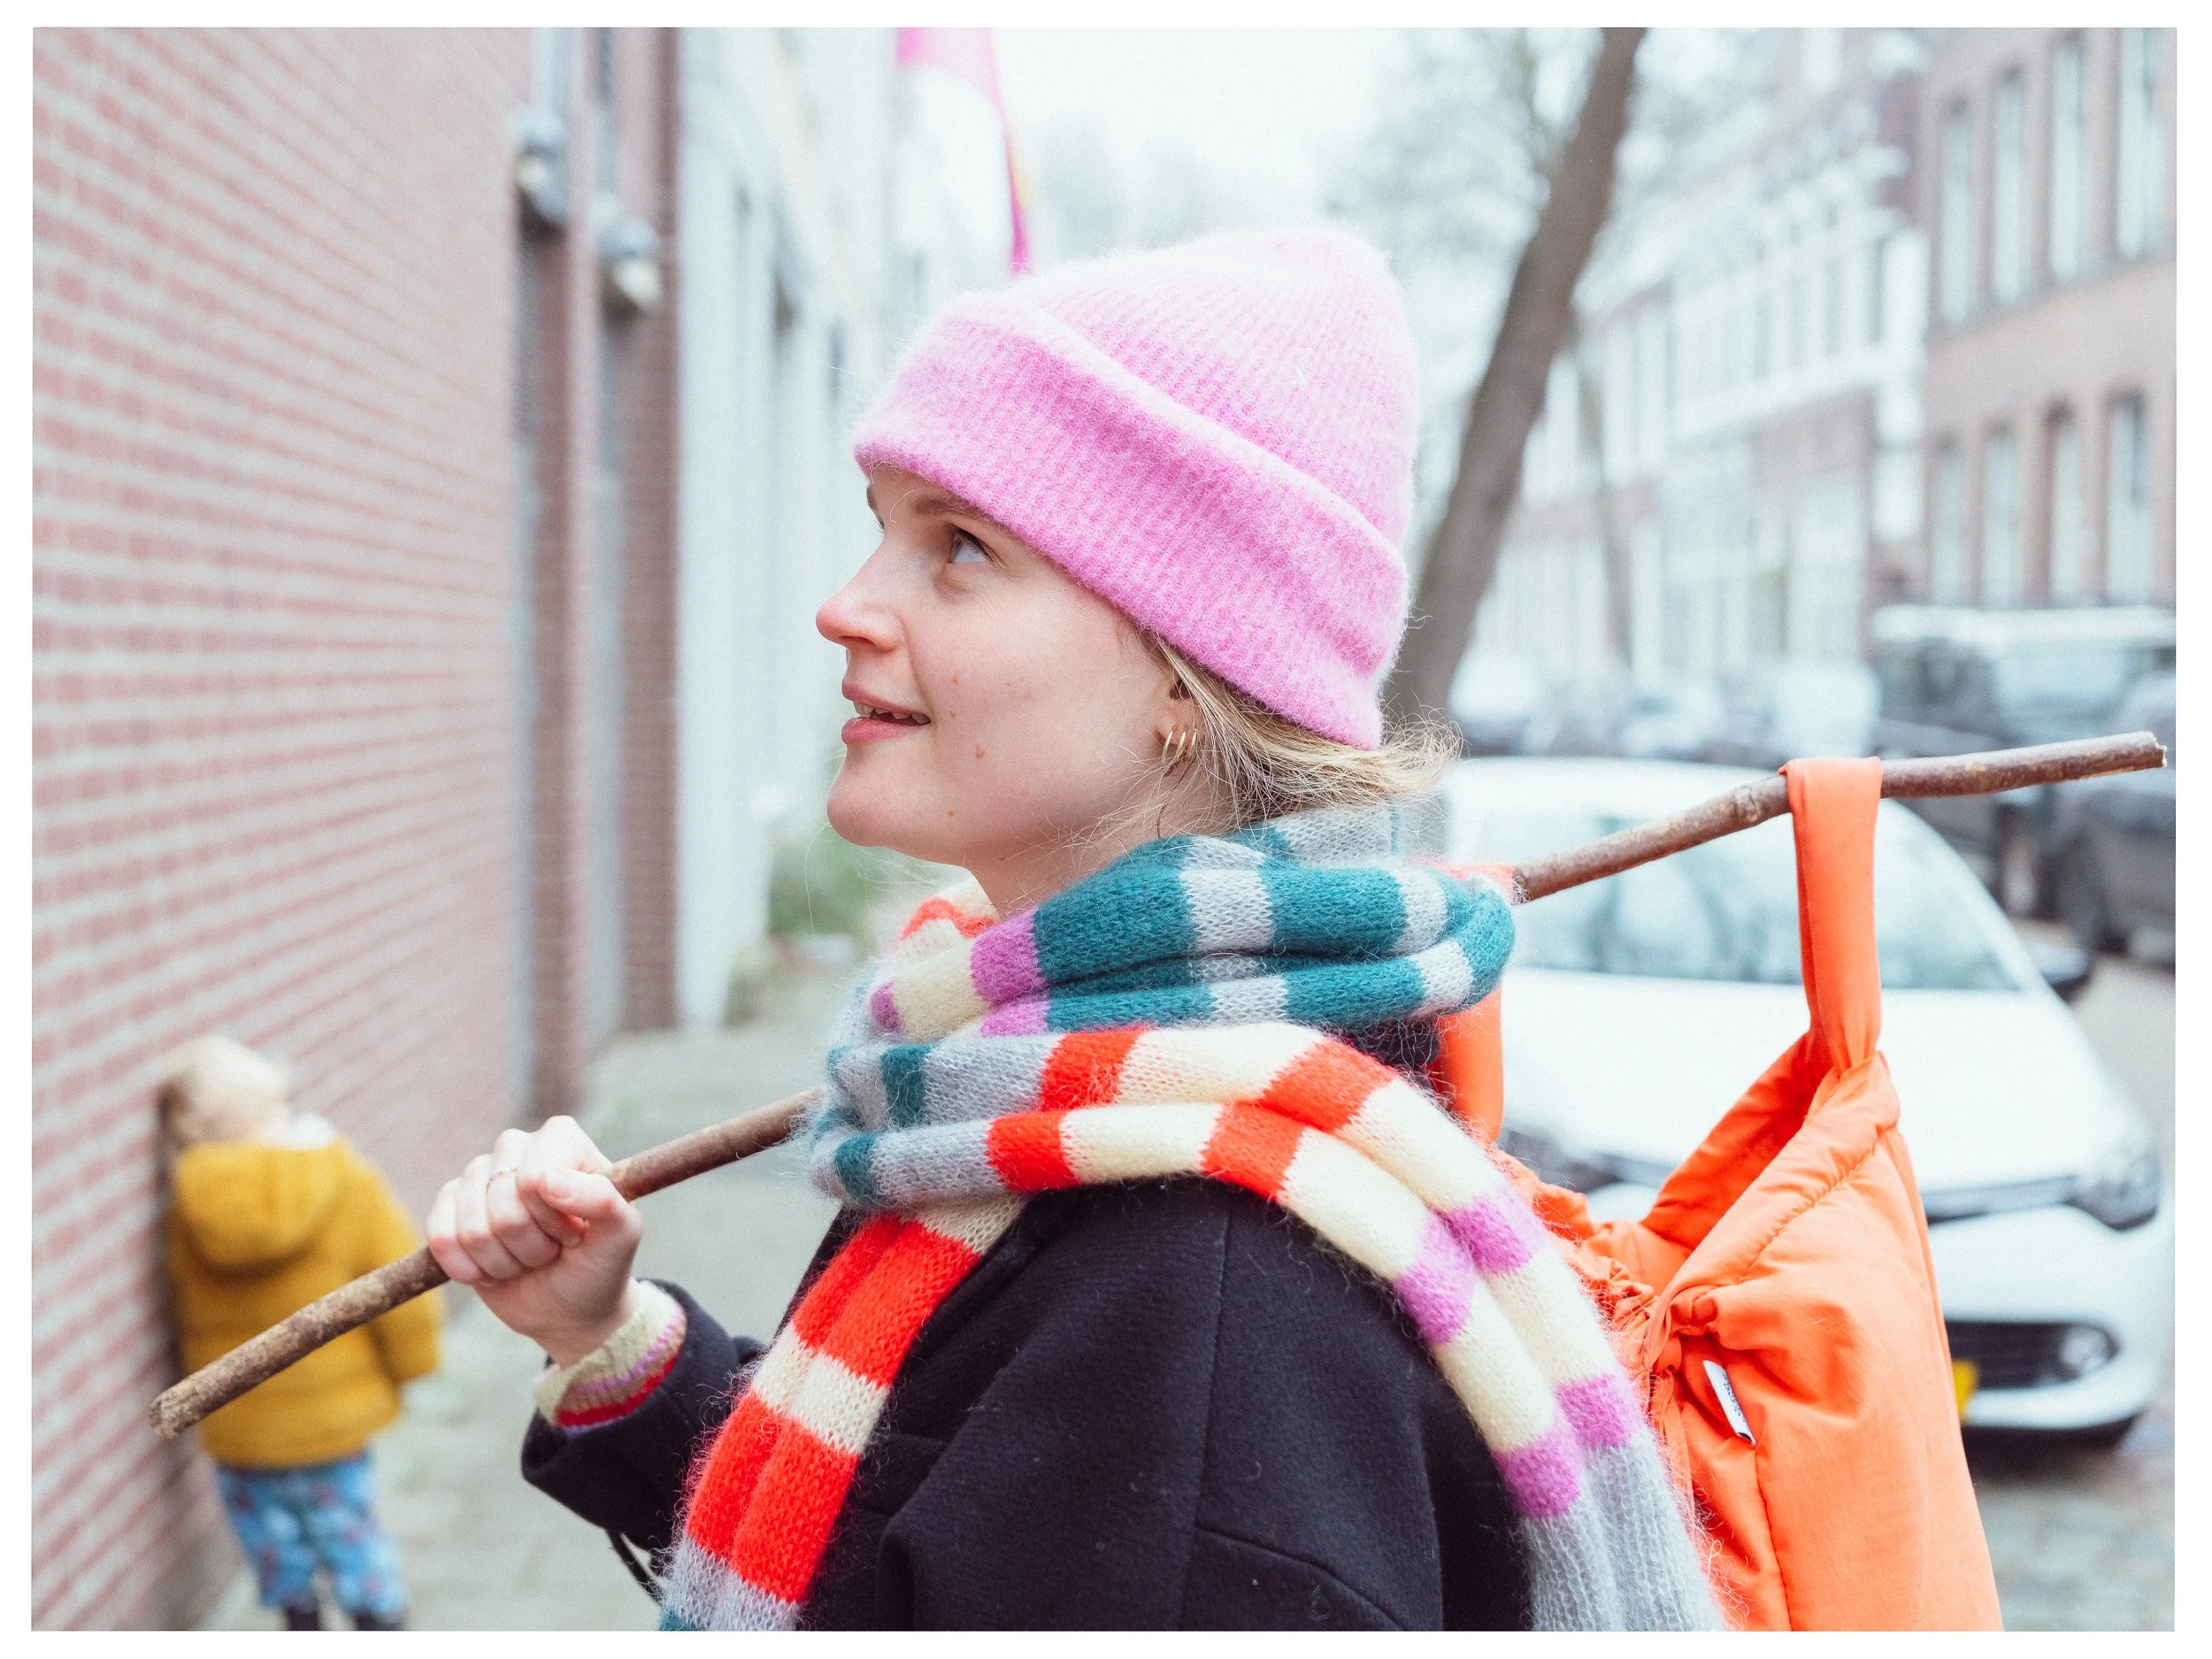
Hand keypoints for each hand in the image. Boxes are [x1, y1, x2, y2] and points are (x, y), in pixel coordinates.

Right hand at [425, 1116, 643, 1365]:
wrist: (569, 1307)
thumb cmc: (600, 1264)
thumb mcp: (621, 1235)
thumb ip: (602, 1200)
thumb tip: (544, 1179)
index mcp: (562, 1138)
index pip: (534, 1177)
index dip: (553, 1218)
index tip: (576, 1231)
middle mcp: (515, 1146)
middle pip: (501, 1204)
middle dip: (530, 1244)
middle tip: (553, 1249)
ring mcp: (477, 1176)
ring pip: (471, 1228)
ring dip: (504, 1261)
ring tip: (528, 1258)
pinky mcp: (447, 1208)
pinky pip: (440, 1239)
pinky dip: (470, 1270)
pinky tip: (494, 1270)